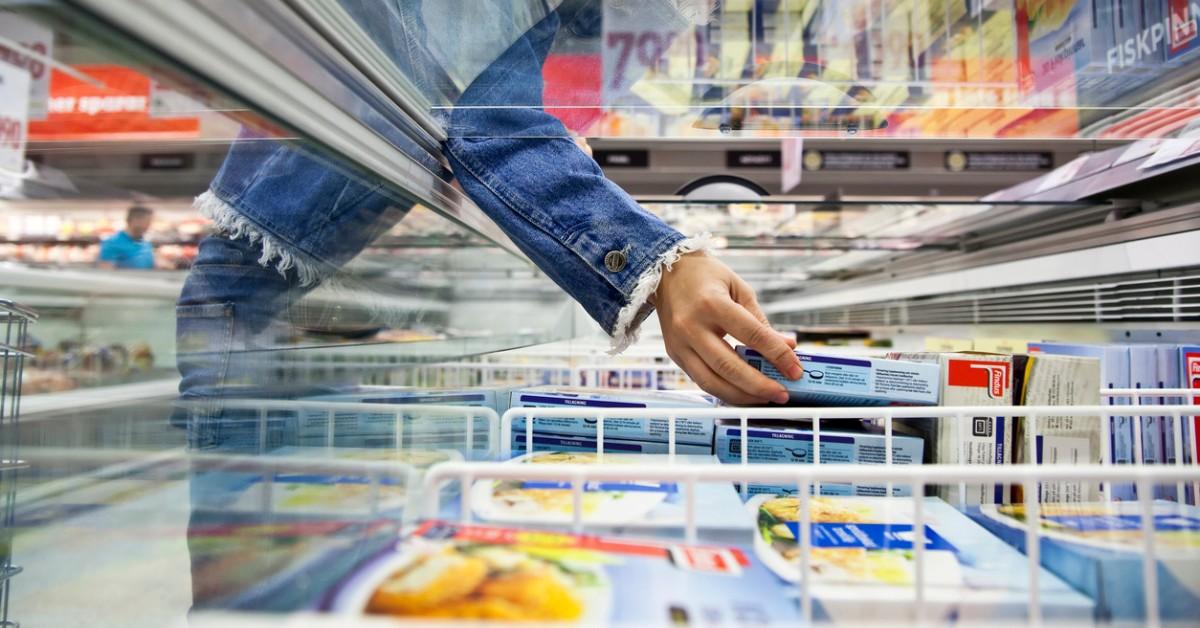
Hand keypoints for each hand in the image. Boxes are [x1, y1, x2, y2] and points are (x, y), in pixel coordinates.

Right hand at [655, 252, 801, 404]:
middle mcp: (691, 326)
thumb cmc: (705, 276)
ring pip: (711, 382)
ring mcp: (679, 343)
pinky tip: (743, 392)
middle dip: (760, 385)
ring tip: (765, 398)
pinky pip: (701, 380)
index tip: (795, 370)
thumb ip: (761, 321)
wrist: (666, 272)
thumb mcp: (739, 289)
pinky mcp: (674, 354)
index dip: (777, 355)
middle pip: (729, 366)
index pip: (752, 335)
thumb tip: (787, 346)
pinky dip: (724, 391)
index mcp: (711, 304)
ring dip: (741, 396)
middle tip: (782, 394)